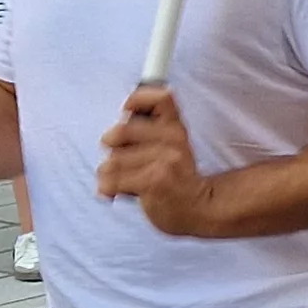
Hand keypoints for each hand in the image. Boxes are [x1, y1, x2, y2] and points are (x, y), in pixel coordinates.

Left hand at [96, 86, 217, 234]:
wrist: (199, 208)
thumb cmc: (178, 179)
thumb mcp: (173, 147)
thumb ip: (150, 130)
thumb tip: (119, 121)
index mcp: (175, 128)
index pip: (161, 98)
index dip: (137, 100)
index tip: (128, 110)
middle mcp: (172, 140)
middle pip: (122, 131)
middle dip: (112, 146)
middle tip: (119, 158)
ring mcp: (164, 161)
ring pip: (113, 159)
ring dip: (109, 173)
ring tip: (120, 180)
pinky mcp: (153, 181)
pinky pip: (113, 180)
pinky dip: (107, 188)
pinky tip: (114, 192)